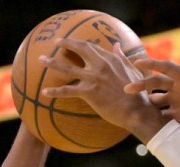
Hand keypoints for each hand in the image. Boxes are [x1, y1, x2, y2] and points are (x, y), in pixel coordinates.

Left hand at [40, 38, 164, 141]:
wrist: (138, 112)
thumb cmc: (138, 95)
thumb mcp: (133, 72)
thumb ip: (123, 58)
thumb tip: (116, 45)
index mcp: (112, 60)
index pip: (93, 47)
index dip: (81, 44)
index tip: (73, 42)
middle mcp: (101, 66)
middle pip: (80, 49)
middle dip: (66, 43)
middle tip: (55, 42)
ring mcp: (94, 78)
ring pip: (68, 68)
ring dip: (52, 63)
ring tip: (41, 59)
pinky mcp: (90, 93)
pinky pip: (68, 91)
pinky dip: (55, 91)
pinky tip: (44, 92)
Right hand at [125, 58, 179, 141]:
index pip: (165, 67)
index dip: (151, 64)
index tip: (136, 63)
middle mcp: (179, 88)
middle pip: (156, 83)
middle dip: (141, 85)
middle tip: (127, 89)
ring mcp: (178, 102)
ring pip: (156, 99)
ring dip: (144, 101)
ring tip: (131, 105)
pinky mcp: (179, 116)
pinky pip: (161, 115)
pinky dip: (152, 116)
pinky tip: (142, 119)